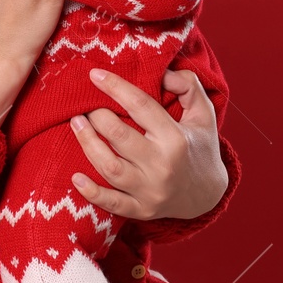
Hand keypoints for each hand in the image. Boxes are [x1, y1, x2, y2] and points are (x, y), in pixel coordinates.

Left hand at [67, 67, 227, 221]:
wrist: (207, 195)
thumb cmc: (200, 147)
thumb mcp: (203, 114)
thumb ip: (188, 86)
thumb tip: (163, 72)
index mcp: (176, 138)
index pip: (141, 106)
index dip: (115, 87)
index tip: (94, 74)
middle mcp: (162, 165)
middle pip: (119, 136)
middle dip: (97, 116)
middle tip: (85, 105)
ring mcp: (150, 191)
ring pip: (110, 168)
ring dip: (87, 144)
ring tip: (76, 124)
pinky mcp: (141, 210)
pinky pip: (111, 204)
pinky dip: (91, 193)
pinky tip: (76, 177)